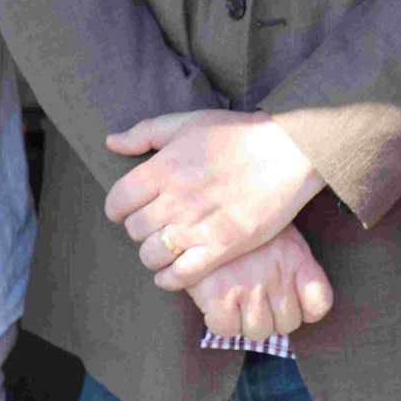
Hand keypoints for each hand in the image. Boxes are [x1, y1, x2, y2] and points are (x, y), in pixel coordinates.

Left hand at [105, 109, 325, 289]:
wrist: (289, 152)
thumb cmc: (238, 134)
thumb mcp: (189, 122)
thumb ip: (145, 133)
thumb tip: (111, 142)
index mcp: (163, 167)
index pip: (117, 201)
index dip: (119, 208)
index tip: (129, 208)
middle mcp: (175, 199)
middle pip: (134, 230)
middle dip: (139, 228)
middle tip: (154, 224)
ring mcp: (198, 226)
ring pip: (151, 256)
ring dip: (153, 253)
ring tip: (165, 245)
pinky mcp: (221, 248)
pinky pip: (179, 276)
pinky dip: (169, 278)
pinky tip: (173, 270)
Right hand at [186, 224, 334, 341]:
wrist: (197, 207)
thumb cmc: (238, 221)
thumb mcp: (275, 229)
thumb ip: (291, 262)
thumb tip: (301, 305)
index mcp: (294, 256)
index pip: (318, 304)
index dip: (305, 310)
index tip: (290, 302)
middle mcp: (276, 274)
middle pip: (287, 324)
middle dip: (271, 316)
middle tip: (255, 298)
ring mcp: (248, 287)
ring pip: (258, 332)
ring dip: (245, 320)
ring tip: (235, 298)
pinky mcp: (217, 296)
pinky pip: (226, 330)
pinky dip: (220, 320)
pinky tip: (216, 299)